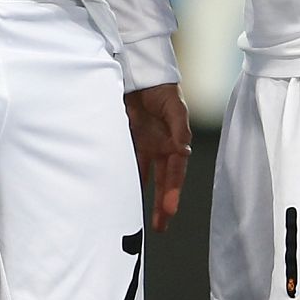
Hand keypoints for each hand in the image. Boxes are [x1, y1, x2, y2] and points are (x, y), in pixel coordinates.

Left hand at [125, 83, 190, 231]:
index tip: (169, 211)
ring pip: (142, 175)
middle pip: (162, 181)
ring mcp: (144, 144)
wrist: (139, 72)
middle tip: (160, 227)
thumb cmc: (162, 89)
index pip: (175, 174)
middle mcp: (160, 147)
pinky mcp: (128, 139)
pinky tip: (116, 191)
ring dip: (139, 194)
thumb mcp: (174, 106)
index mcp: (174, 143)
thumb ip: (179, 127)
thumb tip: (183, 149)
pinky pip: (125, 162)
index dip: (173, 192)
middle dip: (162, 204)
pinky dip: (121, 176)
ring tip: (134, 217)